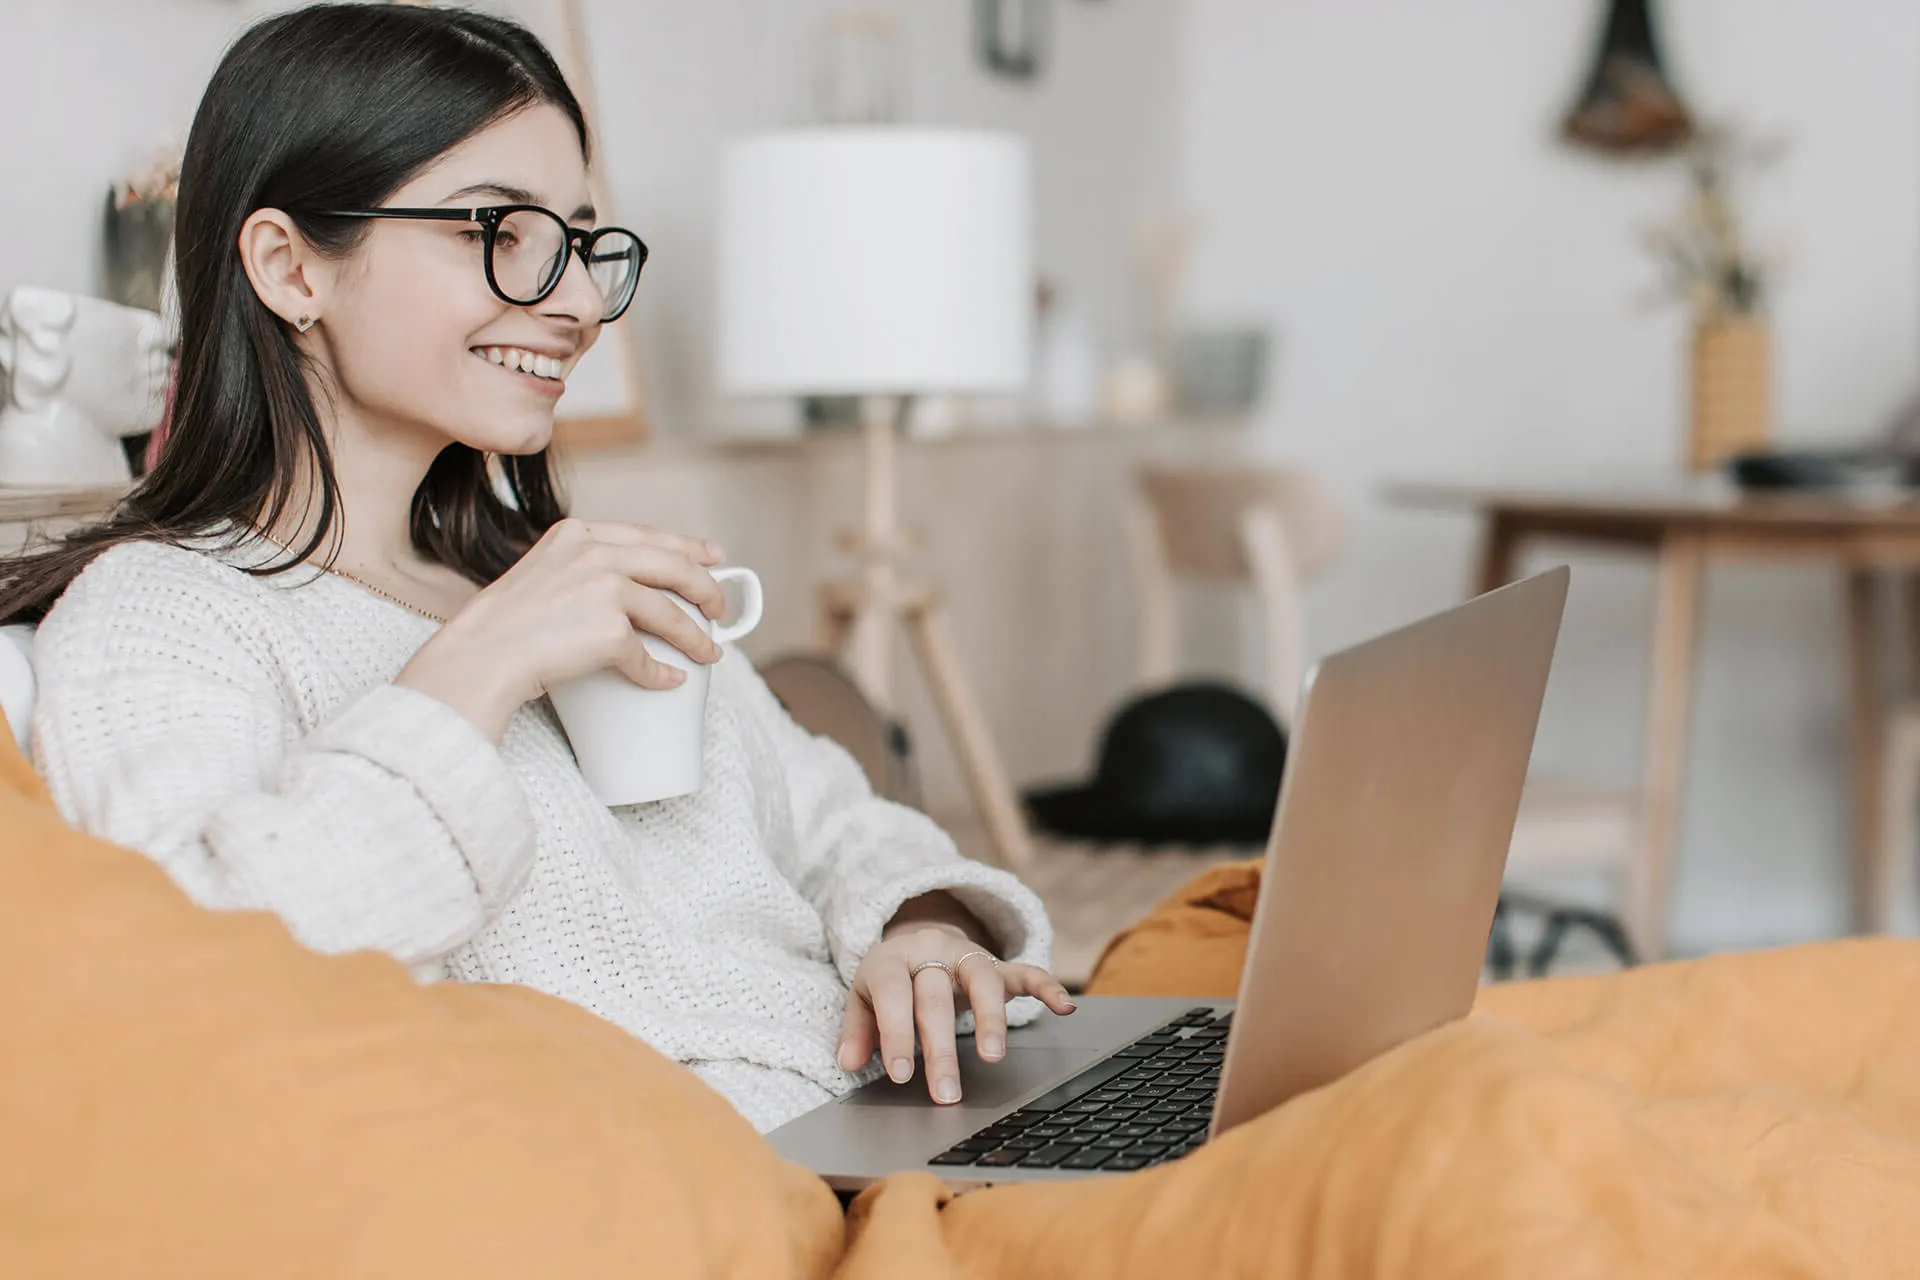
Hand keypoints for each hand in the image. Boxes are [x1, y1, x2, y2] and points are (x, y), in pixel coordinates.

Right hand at [397, 518, 727, 738]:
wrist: (478, 657)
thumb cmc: (503, 627)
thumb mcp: (542, 574)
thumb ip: (581, 570)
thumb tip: (631, 593)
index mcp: (577, 533)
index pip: (647, 535)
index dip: (687, 547)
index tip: (713, 557)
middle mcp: (593, 552)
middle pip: (673, 566)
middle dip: (706, 589)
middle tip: (719, 610)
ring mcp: (603, 588)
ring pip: (669, 612)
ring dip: (696, 638)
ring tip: (709, 654)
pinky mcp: (608, 629)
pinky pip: (646, 656)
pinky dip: (661, 673)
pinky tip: (669, 680)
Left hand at [836, 920, 1075, 1104]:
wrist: (916, 940)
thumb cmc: (889, 981)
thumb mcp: (862, 999)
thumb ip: (857, 1030)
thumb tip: (848, 1062)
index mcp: (891, 960)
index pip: (894, 994)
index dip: (897, 1033)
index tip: (902, 1075)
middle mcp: (931, 952)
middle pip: (936, 996)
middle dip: (941, 1048)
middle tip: (946, 1092)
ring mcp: (967, 955)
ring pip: (982, 979)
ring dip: (990, 1018)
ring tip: (993, 1056)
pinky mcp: (997, 963)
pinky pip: (1025, 971)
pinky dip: (1047, 986)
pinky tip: (1064, 1008)